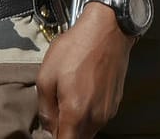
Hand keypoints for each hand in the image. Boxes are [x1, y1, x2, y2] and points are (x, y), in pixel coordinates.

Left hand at [37, 3, 133, 138]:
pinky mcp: (114, 103)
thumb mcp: (47, 75)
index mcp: (76, 112)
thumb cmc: (78, 47)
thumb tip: (46, 127)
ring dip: (76, 125)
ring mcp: (107, 111)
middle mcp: (95, 117)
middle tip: (54, 116)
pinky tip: (81, 94)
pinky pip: (97, 119)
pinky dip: (87, 115)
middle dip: (63, 132)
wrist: (107, 30)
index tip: (46, 133)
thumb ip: (45, 108)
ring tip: (66, 101)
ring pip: (88, 131)